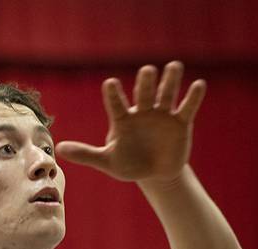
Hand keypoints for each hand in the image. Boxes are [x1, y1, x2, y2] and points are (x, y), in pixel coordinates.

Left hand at [55, 61, 205, 187]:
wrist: (153, 173)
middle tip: (147, 71)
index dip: (113, 95)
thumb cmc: (128, 163)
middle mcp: (142, 112)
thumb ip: (85, 154)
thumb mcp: (107, 161)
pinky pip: (187, 108)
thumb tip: (59, 150)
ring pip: (166, 94)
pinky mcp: (180, 122)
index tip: (110, 83)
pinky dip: (193, 97)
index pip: (116, 104)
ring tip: (173, 66)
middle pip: (144, 93)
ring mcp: (162, 115)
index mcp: (122, 120)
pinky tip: (198, 84)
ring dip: (170, 81)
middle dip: (145, 83)